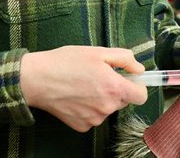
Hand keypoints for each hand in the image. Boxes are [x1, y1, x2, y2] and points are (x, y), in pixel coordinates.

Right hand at [20, 46, 147, 131]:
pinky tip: (76, 96)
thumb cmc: (67, 62)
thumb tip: (139, 69)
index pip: (142, 96)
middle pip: (124, 101)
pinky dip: (89, 108)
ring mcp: (94, 119)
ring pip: (108, 109)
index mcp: (114, 88)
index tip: (130, 80)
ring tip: (84, 85)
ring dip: (102, 99)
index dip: (138, 86)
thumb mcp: (99, 52)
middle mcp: (107, 107)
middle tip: (99, 77)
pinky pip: (94, 117)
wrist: (37, 79)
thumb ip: (125, 59)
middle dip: (117, 90)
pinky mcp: (81, 126)